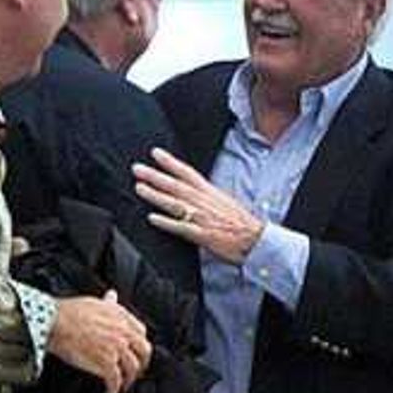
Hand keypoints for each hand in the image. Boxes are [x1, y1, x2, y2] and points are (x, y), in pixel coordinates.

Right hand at [46, 292, 151, 392]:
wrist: (55, 322)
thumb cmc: (69, 312)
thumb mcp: (94, 302)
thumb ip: (107, 302)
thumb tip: (112, 295)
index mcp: (122, 317)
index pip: (141, 333)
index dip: (138, 345)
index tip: (133, 352)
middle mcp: (124, 332)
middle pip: (144, 352)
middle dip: (140, 364)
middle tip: (132, 372)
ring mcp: (117, 348)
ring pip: (132, 369)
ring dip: (127, 380)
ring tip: (120, 387)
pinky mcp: (106, 362)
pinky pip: (115, 380)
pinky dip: (113, 390)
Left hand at [134, 148, 265, 264]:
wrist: (256, 239)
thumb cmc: (241, 223)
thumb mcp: (224, 201)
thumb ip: (206, 196)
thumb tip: (192, 191)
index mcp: (210, 192)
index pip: (187, 172)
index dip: (170, 162)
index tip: (155, 153)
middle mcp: (203, 202)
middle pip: (175, 185)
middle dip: (155, 175)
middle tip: (137, 168)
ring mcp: (201, 217)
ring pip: (174, 203)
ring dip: (155, 195)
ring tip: (139, 188)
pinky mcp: (201, 234)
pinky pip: (179, 227)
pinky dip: (165, 222)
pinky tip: (152, 218)